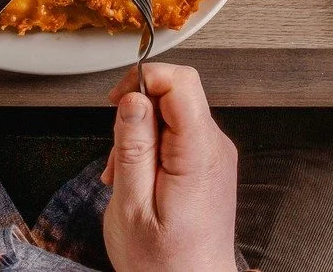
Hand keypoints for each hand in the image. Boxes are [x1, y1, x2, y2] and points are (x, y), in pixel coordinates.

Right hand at [102, 63, 238, 271]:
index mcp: (199, 153)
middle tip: (117, 154)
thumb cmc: (164, 265)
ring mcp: (214, 156)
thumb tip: (133, 98)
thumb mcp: (132, 207)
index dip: (145, 79)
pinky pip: (178, 137)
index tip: (117, 101)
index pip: (182, 83)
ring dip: (141, 137)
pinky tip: (139, 181)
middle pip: (176, 95)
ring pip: (173, 116)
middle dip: (137, 114)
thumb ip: (133, 148)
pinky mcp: (208, 165)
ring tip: (125, 177)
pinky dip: (152, 151)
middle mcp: (215, 147)